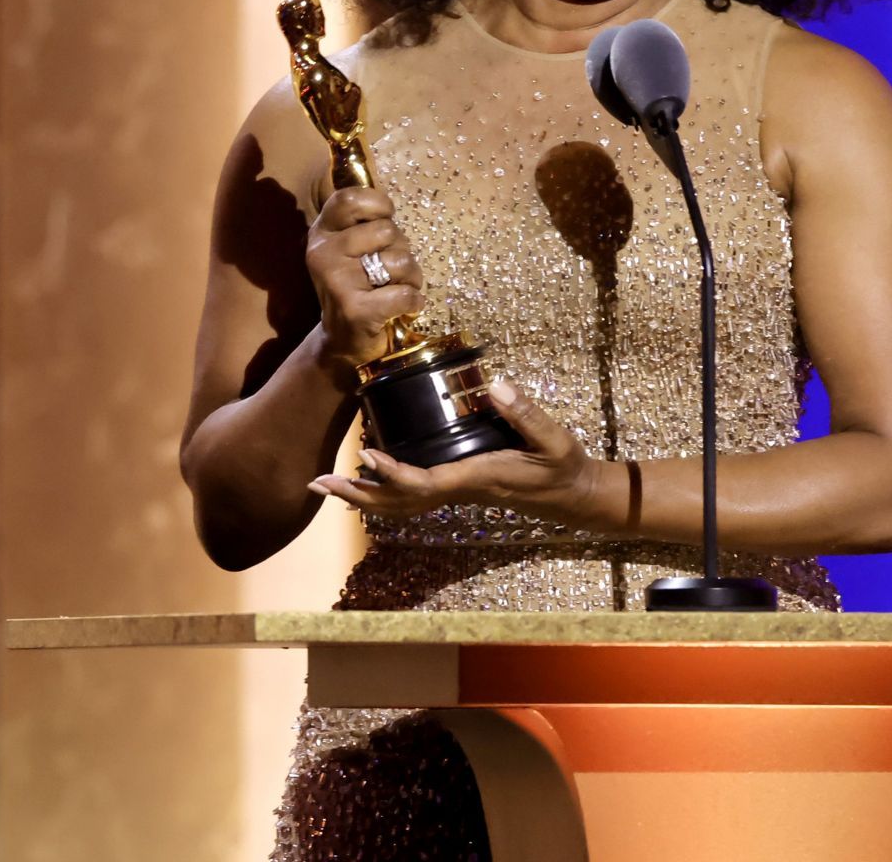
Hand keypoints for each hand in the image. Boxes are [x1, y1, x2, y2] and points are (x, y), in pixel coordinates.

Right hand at [305, 186, 424, 368]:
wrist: (341, 342)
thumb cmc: (357, 287)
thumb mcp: (350, 250)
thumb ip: (364, 224)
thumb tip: (389, 201)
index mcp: (323, 233)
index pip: (350, 199)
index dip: (378, 204)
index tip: (386, 220)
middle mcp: (323, 253)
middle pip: (387, 230)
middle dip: (402, 249)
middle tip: (392, 270)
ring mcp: (337, 281)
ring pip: (400, 260)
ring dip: (412, 277)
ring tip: (399, 288)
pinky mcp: (355, 309)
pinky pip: (405, 294)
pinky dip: (414, 301)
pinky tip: (404, 307)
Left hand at [307, 381, 607, 524]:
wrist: (573, 496)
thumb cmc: (563, 467)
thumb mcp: (554, 439)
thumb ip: (527, 414)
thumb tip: (496, 387)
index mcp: (477, 478)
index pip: (425, 482)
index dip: (393, 474)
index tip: (365, 455)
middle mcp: (460, 491)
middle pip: (398, 503)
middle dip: (358, 495)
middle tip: (318, 482)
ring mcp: (456, 493)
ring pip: (400, 504)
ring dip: (362, 496)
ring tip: (328, 484)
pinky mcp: (457, 487)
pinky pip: (411, 496)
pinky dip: (382, 491)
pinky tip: (366, 479)